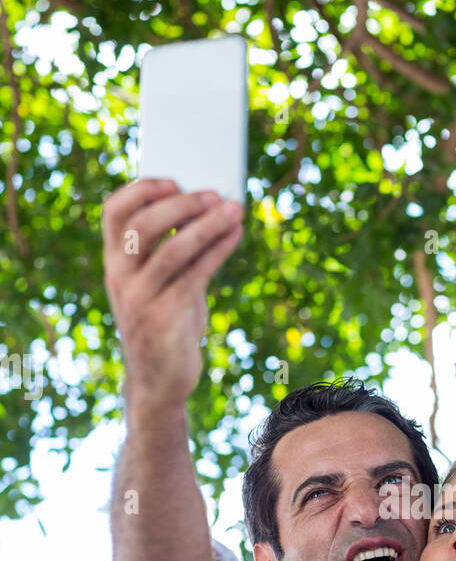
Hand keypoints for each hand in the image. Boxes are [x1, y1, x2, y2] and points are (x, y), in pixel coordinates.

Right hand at [101, 178, 244, 412]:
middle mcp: (120, 278)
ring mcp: (138, 299)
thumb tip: (206, 204)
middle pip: (142, 225)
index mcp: (114, 262)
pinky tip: (235, 235)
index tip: (173, 179)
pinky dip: (217, 250)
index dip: (141, 189)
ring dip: (207, 225)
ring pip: (170, 250)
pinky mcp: (163, 318)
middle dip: (181, 205)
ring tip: (234, 209)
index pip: (114, 212)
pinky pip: (194, 275)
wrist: (160, 380)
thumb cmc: (166, 322)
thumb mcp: (160, 283)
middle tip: (213, 193)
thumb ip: (171, 248)